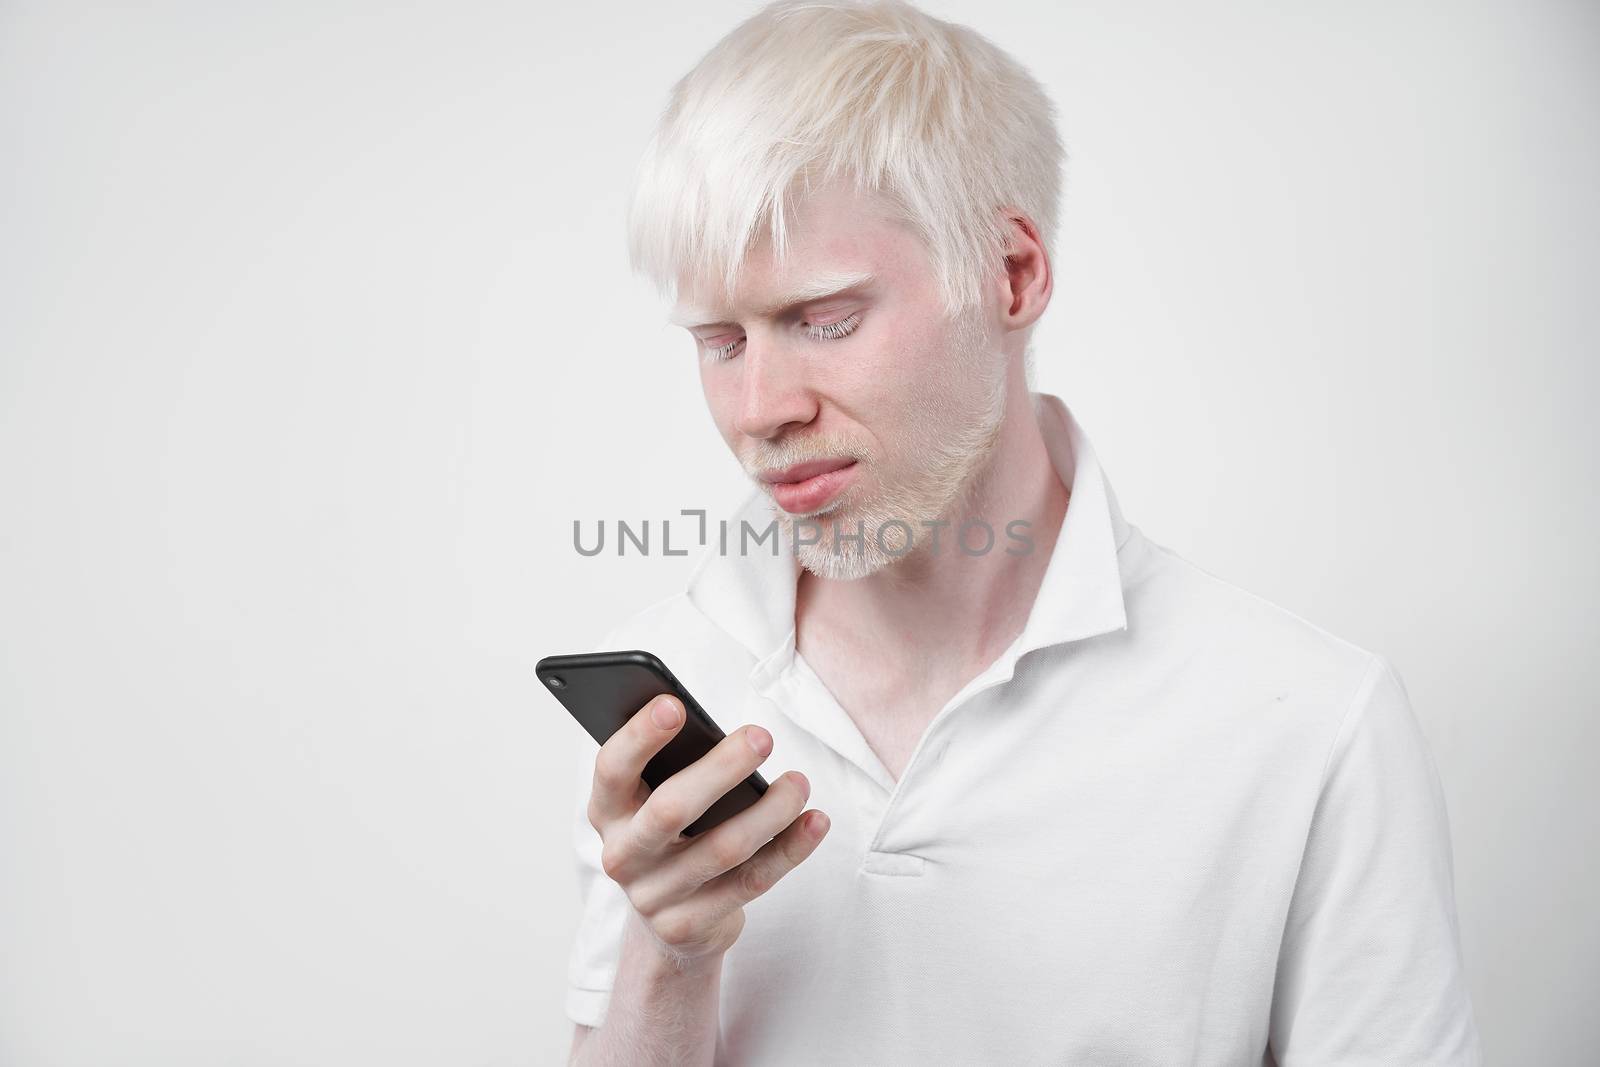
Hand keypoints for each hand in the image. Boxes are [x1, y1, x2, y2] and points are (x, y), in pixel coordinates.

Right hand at [586, 694, 830, 966]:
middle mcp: (622, 855)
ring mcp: (654, 896)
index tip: (675, 704)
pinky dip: (789, 849)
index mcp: (607, 810)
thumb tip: (731, 735)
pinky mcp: (689, 925)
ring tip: (799, 783)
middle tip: (763, 736)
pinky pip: (750, 883)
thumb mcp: (657, 800)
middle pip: (671, 810)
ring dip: (770, 812)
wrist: (670, 922)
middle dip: (720, 769)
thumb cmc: (673, 834)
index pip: (612, 769)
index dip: (639, 736)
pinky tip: (814, 822)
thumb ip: (676, 770)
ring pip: (722, 849)